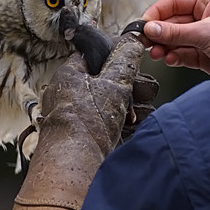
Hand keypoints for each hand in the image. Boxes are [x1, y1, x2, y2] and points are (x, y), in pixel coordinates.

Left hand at [39, 35, 143, 156]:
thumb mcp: (113, 83)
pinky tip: (134, 125)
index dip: (115, 52)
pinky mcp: (90, 136)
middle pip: (108, 79)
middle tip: (139, 89)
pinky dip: (126, 123)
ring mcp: (80, 117)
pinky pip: (113, 123)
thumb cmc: (84, 125)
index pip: (94, 53)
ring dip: (131, 106)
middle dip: (128, 85)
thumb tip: (132, 41)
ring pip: (113, 102)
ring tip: (136, 111)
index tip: (133, 54)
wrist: (76, 168)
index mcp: (70, 75)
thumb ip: (125, 59)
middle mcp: (72, 94)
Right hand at [141, 0, 209, 77]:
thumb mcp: (205, 33)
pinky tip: (170, 59)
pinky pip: (184, 53)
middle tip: (144, 42)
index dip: (156, 13)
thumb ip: (175, 33)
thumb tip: (149, 29)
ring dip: (165, 46)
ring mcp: (205, 36)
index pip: (174, 2)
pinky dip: (175, 56)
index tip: (143, 25)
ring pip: (177, 39)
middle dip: (159, 33)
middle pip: (173, 22)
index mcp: (208, 1)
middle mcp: (206, 17)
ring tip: (156, 53)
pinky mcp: (206, 55)